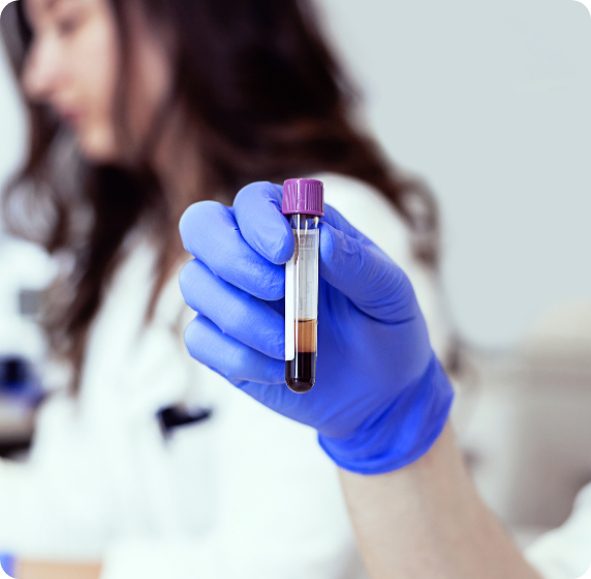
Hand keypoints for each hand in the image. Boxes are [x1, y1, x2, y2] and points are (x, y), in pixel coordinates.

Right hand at [179, 182, 452, 473]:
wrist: (380, 393)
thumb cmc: (386, 329)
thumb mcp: (389, 294)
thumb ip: (359, 263)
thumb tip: (322, 239)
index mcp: (295, 230)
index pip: (253, 201)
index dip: (257, 218)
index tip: (284, 251)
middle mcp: (254, 257)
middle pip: (201, 227)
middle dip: (230, 257)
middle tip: (277, 289)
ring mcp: (233, 299)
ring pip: (195, 285)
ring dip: (240, 315)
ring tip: (286, 343)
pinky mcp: (224, 344)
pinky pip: (199, 339)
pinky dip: (236, 356)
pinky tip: (275, 369)